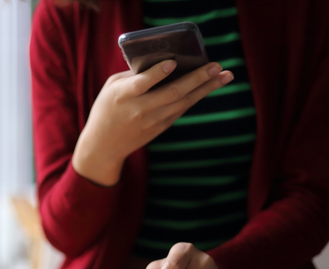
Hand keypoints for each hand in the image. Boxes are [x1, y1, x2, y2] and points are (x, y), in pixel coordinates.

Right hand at [72, 61, 233, 185]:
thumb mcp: (111, 88)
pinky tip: (209, 86)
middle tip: (216, 65)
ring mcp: (152, 121)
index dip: (158, 74)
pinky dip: (196, 97)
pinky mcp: (161, 127)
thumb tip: (162, 62)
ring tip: (224, 75)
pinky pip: (181, 109)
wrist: (103, 145)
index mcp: (122, 96)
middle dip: (197, 78)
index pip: (142, 84)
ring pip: (183, 103)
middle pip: (172, 93)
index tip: (173, 62)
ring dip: (206, 88)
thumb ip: (133, 76)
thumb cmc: (106, 108)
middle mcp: (140, 109)